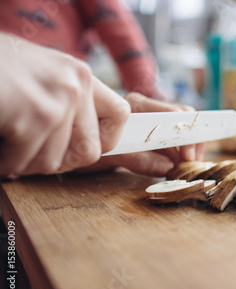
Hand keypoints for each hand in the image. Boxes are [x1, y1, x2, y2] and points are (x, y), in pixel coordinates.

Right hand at [0, 33, 129, 176]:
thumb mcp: (42, 75)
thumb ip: (67, 100)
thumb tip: (85, 139)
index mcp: (80, 75)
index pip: (120, 115)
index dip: (106, 140)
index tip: (83, 147)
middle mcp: (76, 85)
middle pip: (90, 151)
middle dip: (59, 162)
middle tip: (33, 157)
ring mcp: (59, 101)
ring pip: (53, 162)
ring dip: (24, 162)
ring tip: (8, 145)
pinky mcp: (37, 116)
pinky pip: (24, 161)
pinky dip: (4, 162)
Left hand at [76, 93, 205, 175]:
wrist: (68, 139)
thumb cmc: (82, 143)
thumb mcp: (107, 156)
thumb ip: (137, 160)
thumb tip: (167, 168)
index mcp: (136, 107)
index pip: (173, 114)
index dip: (185, 135)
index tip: (187, 158)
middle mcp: (145, 107)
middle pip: (182, 117)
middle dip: (192, 141)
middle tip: (190, 165)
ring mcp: (149, 117)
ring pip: (180, 127)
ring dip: (187, 147)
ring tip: (184, 167)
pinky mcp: (149, 129)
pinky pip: (172, 136)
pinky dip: (178, 150)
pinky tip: (176, 164)